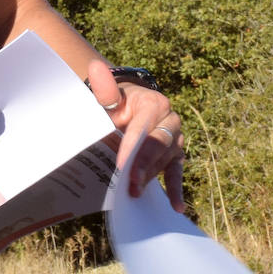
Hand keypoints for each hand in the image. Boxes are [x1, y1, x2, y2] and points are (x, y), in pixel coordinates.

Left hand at [86, 61, 184, 210]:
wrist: (125, 108)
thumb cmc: (114, 104)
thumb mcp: (107, 97)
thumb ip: (104, 86)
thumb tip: (95, 66)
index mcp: (154, 104)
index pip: (144, 128)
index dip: (132, 147)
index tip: (121, 164)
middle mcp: (170, 121)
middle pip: (158, 145)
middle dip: (144, 165)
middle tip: (130, 183)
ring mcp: (175, 139)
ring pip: (166, 160)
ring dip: (151, 177)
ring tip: (135, 193)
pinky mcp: (175, 155)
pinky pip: (177, 172)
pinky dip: (176, 190)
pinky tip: (176, 207)